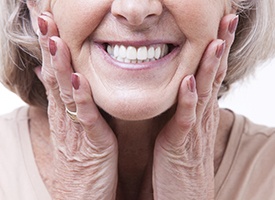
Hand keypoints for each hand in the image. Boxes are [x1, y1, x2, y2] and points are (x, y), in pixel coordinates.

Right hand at [35, 12, 117, 199]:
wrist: (81, 194)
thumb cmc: (81, 158)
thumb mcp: (71, 125)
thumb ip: (66, 100)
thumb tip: (53, 76)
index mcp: (63, 109)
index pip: (53, 71)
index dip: (49, 45)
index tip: (46, 20)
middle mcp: (65, 114)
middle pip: (54, 75)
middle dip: (49, 46)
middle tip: (43, 17)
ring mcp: (75, 127)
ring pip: (64, 91)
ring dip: (59, 65)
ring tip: (54, 39)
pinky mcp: (91, 141)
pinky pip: (85, 116)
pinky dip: (80, 97)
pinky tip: (77, 79)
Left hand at [153, 14, 237, 198]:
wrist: (185, 196)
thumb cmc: (181, 161)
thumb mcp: (184, 128)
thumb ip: (185, 108)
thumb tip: (184, 87)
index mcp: (200, 111)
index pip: (212, 74)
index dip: (217, 50)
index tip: (220, 25)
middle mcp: (201, 116)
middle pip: (214, 76)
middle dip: (221, 47)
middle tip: (228, 20)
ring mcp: (193, 129)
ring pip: (204, 92)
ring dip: (210, 67)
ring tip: (215, 42)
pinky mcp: (180, 144)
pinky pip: (185, 119)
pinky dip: (188, 100)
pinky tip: (189, 82)